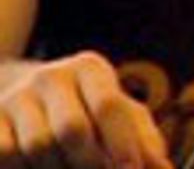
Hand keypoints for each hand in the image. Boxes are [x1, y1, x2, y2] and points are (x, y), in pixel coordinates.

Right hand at [0, 53, 170, 167]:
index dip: (121, 143)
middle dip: (90, 162)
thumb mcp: (119, 114)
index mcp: (89, 68)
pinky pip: (7, 154)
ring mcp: (16, 98)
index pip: (108, 105)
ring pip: (38, 147)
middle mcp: (50, 77)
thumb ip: (144, 140)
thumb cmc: (88, 110)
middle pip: (72, 129)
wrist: (26, 97)